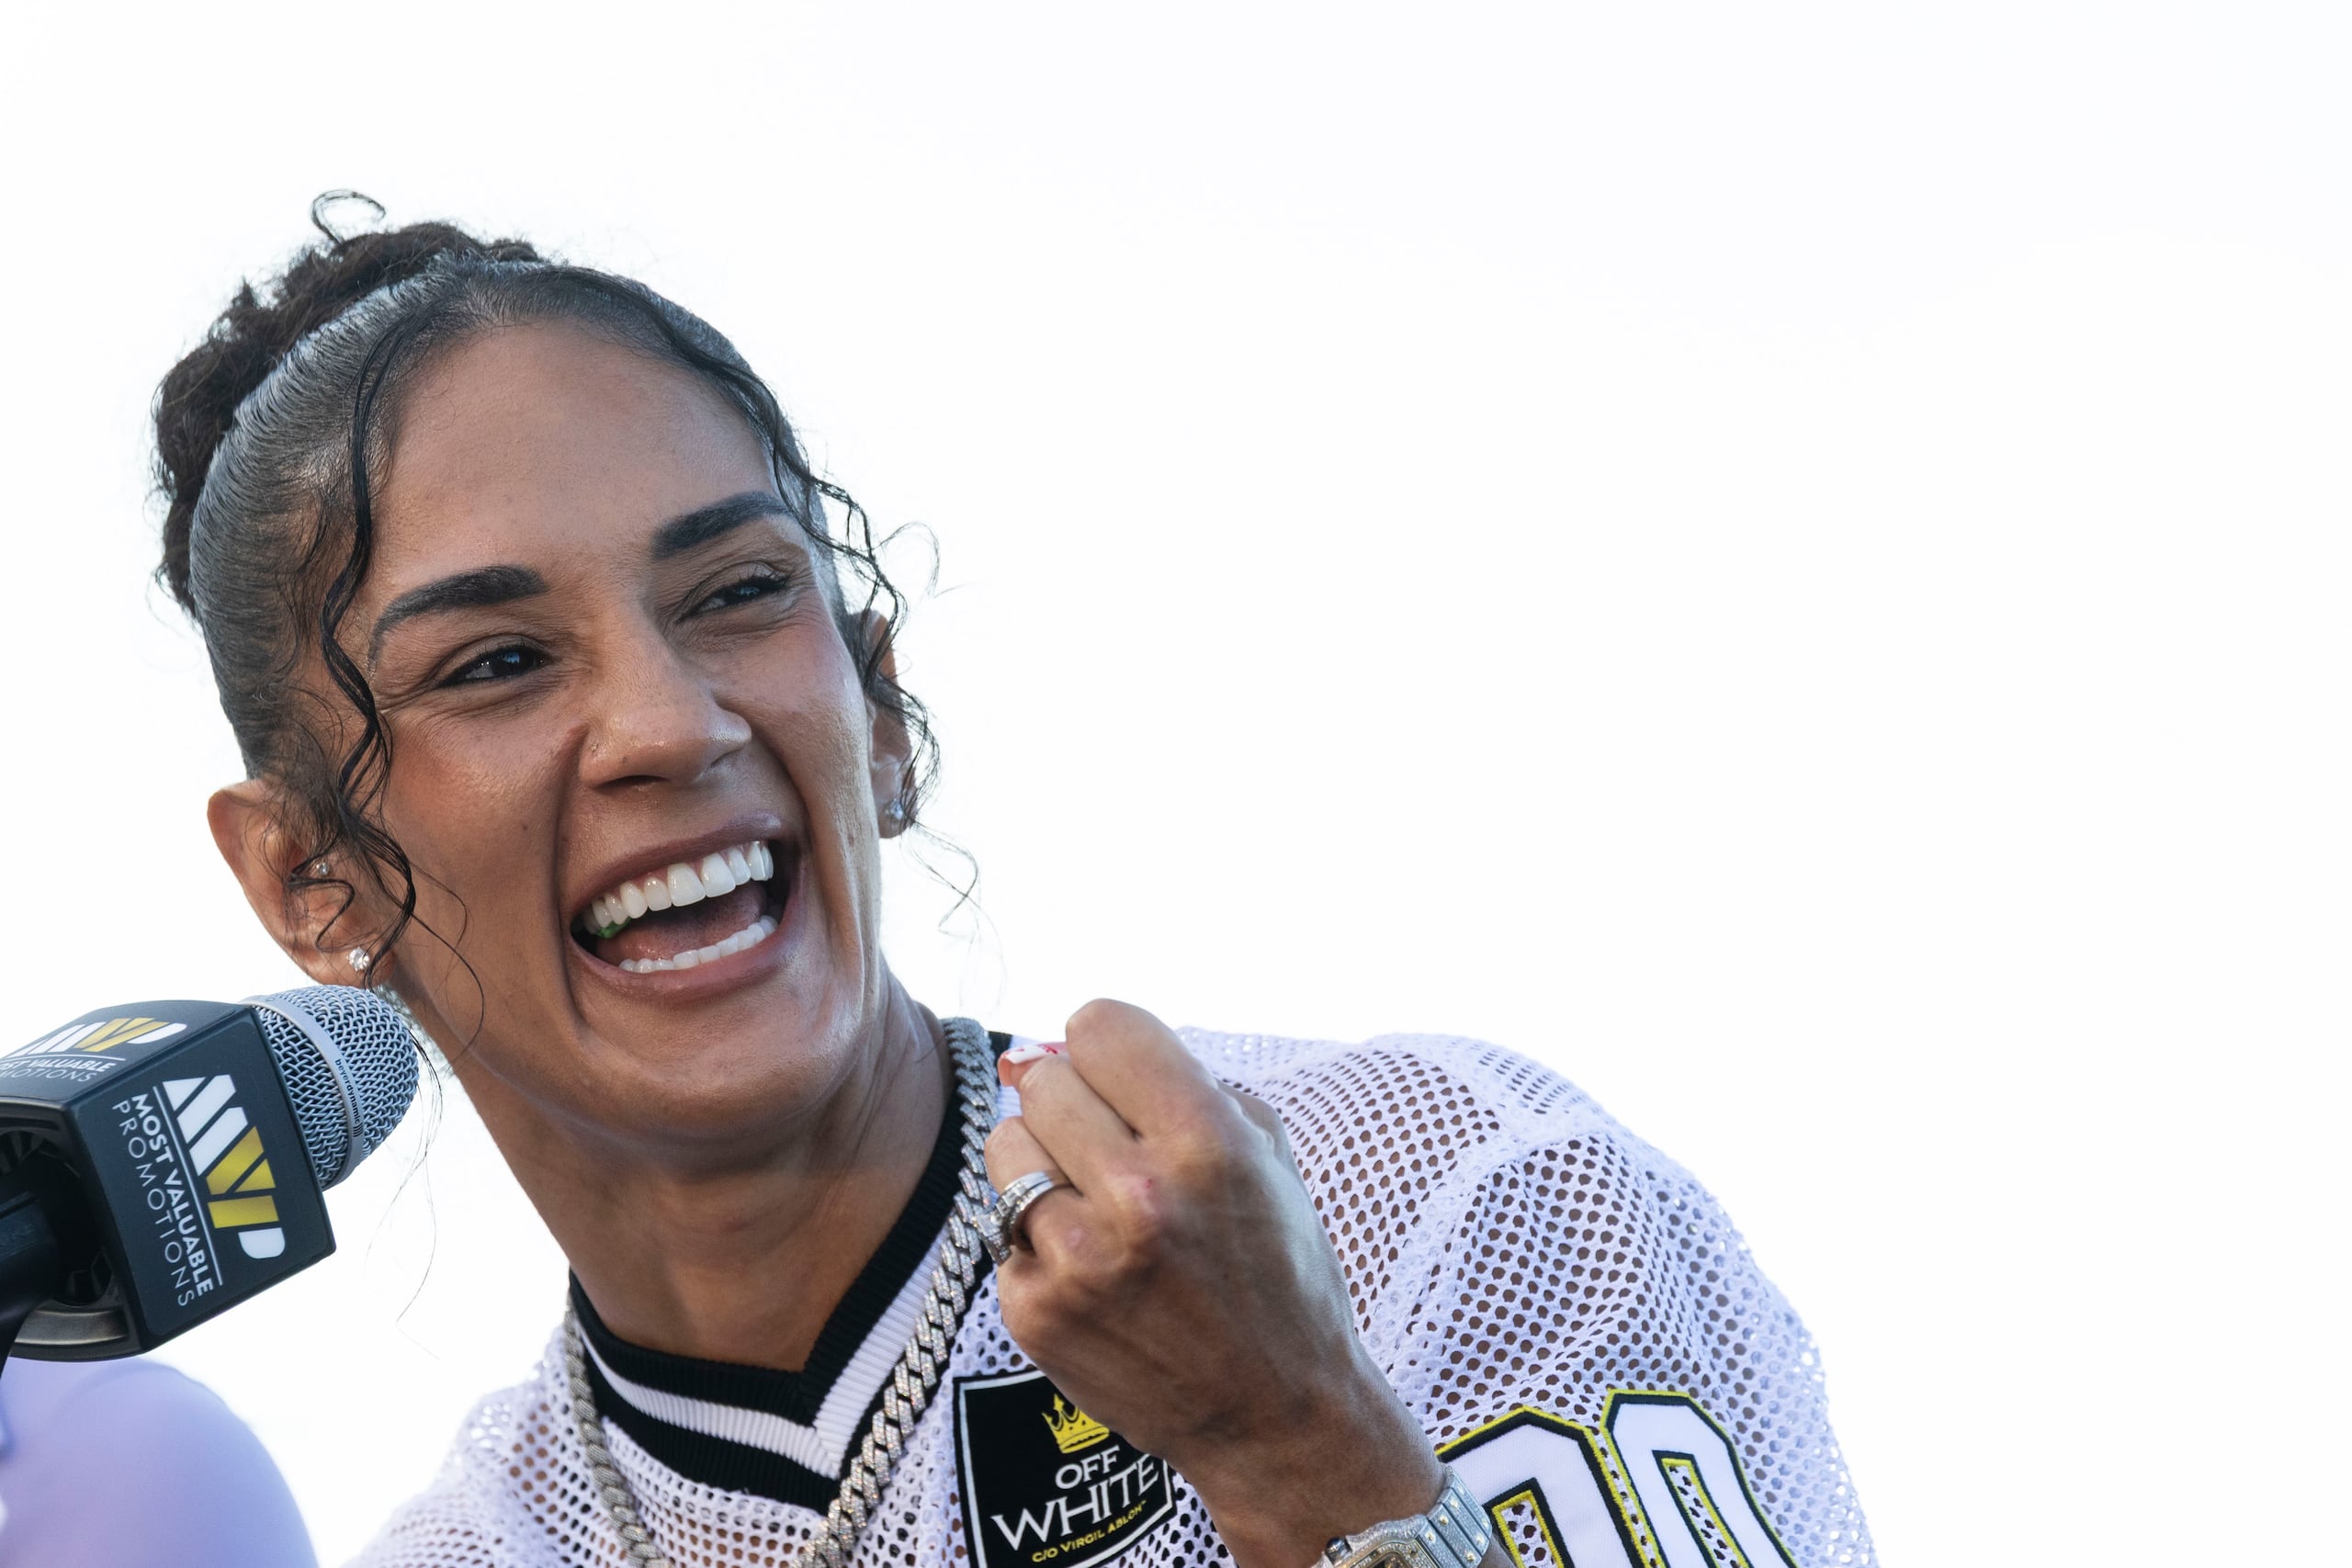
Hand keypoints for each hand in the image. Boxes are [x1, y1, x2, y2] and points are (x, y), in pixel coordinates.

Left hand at [984, 999, 1445, 1567]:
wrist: (1273, 1412)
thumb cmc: (1274, 1271)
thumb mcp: (1262, 1154)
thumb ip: (1179, 1082)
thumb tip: (1066, 1040)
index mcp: (1206, 1141)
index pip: (1097, 1024)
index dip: (1107, 1045)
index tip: (1119, 1076)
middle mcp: (1138, 1195)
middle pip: (1045, 1080)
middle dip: (1077, 1104)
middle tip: (1112, 1148)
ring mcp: (1078, 1258)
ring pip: (1006, 1144)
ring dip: (1042, 1163)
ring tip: (1093, 1202)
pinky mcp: (1036, 1311)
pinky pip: (1002, 1227)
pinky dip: (1038, 1238)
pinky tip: (1091, 1269)